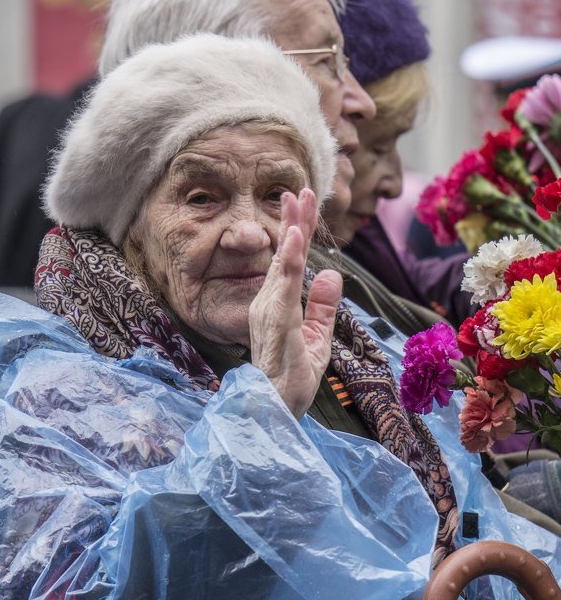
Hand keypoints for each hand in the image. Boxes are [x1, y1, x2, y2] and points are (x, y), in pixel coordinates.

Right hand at [249, 189, 341, 418]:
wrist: (276, 410)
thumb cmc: (291, 380)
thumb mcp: (317, 338)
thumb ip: (323, 307)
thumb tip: (331, 274)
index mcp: (278, 305)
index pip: (291, 262)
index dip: (300, 232)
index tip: (307, 202)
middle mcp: (268, 303)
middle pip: (284, 255)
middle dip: (295, 220)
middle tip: (303, 188)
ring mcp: (269, 311)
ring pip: (282, 263)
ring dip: (291, 231)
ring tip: (298, 201)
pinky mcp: (275, 322)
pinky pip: (283, 285)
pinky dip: (287, 259)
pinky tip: (292, 238)